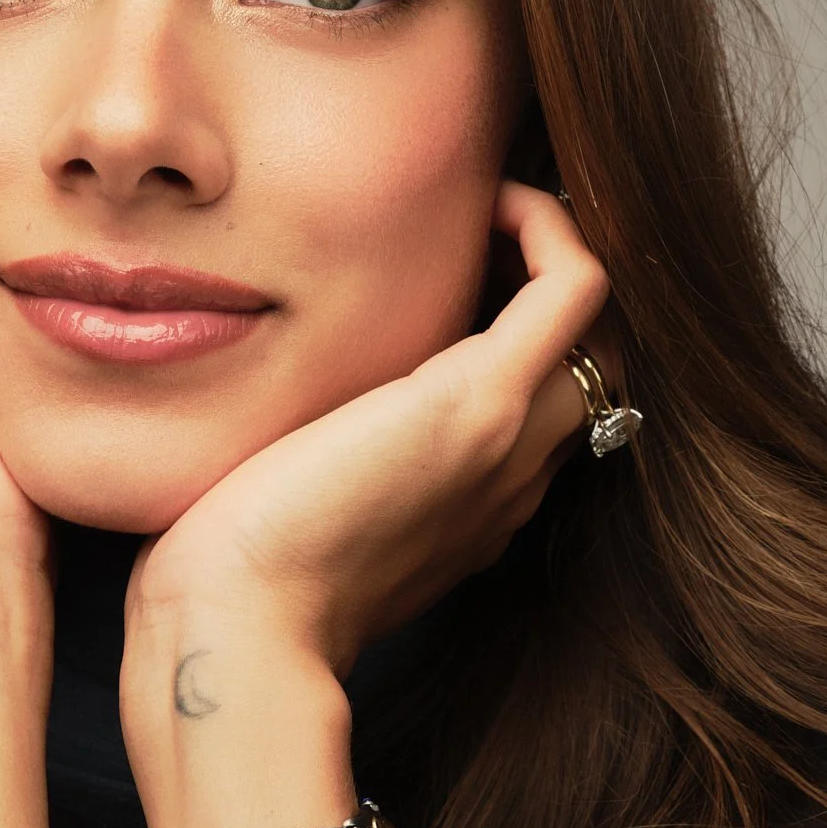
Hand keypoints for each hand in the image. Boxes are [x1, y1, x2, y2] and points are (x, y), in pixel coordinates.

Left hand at [125, 182, 610, 696]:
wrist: (238, 628)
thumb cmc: (228, 584)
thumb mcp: (279, 510)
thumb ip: (300, 465)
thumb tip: (256, 424)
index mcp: (466, 509)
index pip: (530, 408)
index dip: (505, 327)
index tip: (438, 271)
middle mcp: (508, 479)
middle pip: (582, 363)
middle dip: (540, 281)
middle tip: (470, 225)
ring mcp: (508, 440)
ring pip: (597, 325)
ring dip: (552, 246)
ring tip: (484, 206)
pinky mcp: (483, 403)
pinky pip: (576, 284)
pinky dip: (550, 224)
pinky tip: (487, 198)